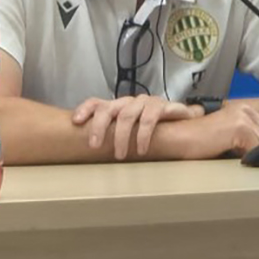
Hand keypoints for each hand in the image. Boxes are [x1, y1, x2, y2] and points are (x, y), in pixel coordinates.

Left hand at [72, 96, 198, 159]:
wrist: (182, 121)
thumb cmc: (151, 128)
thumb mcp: (129, 131)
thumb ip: (112, 135)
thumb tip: (87, 150)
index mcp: (118, 106)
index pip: (97, 102)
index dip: (85, 109)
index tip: (76, 121)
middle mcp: (130, 102)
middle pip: (109, 109)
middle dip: (99, 126)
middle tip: (94, 146)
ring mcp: (146, 103)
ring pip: (127, 115)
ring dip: (122, 136)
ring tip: (120, 155)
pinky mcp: (162, 106)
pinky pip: (150, 119)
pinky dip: (143, 135)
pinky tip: (142, 149)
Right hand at [184, 103, 258, 158]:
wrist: (176, 138)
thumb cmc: (195, 141)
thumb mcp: (225, 135)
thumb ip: (243, 137)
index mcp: (243, 109)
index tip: (251, 157)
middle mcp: (245, 109)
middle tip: (244, 161)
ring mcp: (243, 117)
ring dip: (254, 155)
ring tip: (237, 161)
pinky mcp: (239, 128)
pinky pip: (256, 149)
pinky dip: (250, 158)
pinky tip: (236, 161)